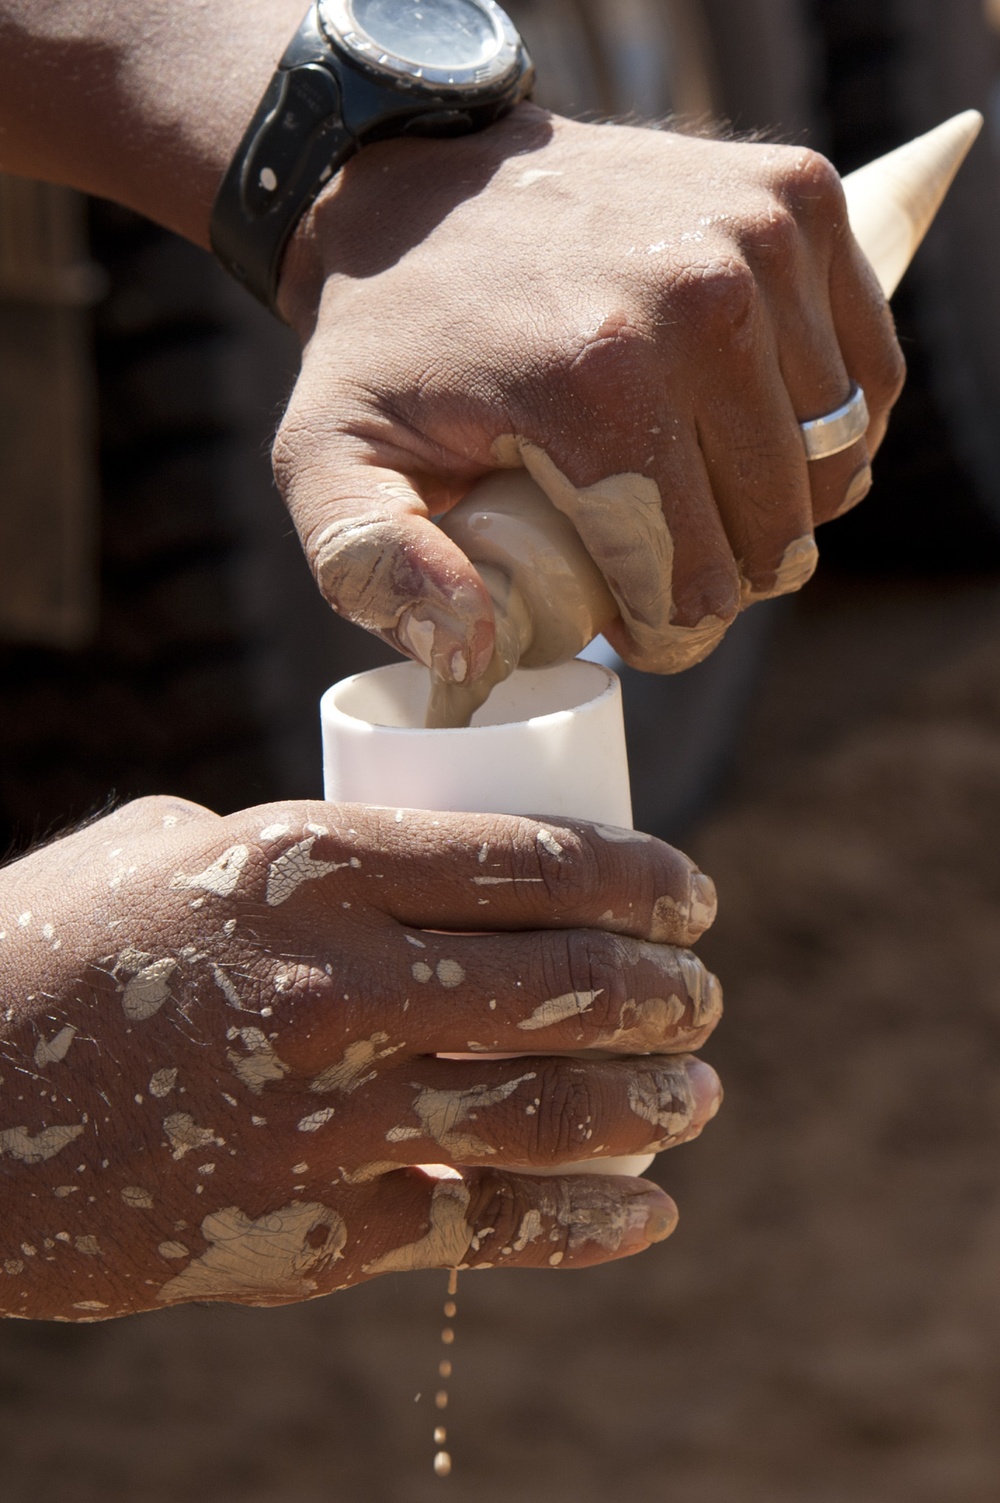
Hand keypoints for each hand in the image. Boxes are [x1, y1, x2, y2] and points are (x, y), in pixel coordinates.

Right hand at [0, 796, 721, 1317]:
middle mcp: (335, 985)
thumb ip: (297, 851)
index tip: (692, 895)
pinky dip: (577, 1224)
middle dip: (665, 991)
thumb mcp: (172, 850)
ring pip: (541, 1110)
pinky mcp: (305, 1230)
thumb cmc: (49, 946)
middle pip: (560, 984)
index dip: (639, 879)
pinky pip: (476, 1225)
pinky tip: (644, 1211)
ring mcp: (325, 1117)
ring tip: (701, 1095)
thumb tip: (402, 869)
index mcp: (309, 862)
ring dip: (648, 1105)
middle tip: (705, 994)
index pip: (527, 861)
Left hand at [275, 105, 905, 679]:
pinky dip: (825, 426)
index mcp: (593, 379)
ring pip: (830, 462)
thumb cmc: (383, 345)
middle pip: (774, 528)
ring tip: (697, 493)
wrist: (422, 182)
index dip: (666, 630)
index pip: (692, 577)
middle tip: (658, 558)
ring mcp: (761, 239)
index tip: (629, 623)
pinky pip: (868, 377)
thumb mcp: (328, 463)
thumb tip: (472, 653)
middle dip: (723, 575)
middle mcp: (700, 299)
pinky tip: (752, 432)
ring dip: (776, 505)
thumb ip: (369, 569)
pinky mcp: (801, 203)